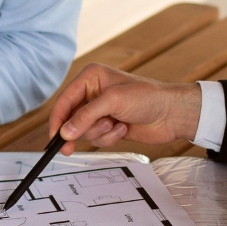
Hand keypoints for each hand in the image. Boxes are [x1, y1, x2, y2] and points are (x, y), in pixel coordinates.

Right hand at [48, 63, 202, 153]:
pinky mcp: (109, 125)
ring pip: (84, 131)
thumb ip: (86, 116)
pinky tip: (123, 128)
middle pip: (71, 118)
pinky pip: (97, 138)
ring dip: (99, 133)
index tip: (54, 137)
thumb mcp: (113, 102)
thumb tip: (65, 131)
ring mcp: (101, 110)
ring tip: (116, 125)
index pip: (64, 100)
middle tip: (70, 147)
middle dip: (81, 129)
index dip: (57, 120)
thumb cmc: (147, 97)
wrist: (172, 113)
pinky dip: (109, 137)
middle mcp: (93, 93)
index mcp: (90, 78)